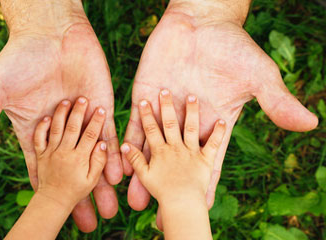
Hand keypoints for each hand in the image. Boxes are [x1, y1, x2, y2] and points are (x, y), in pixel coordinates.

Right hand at [0, 1, 120, 231]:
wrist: (51, 33)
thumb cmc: (20, 59)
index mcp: (37, 132)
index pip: (42, 169)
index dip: (47, 192)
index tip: (53, 216)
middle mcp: (62, 132)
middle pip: (72, 170)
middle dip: (80, 197)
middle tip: (90, 224)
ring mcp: (83, 121)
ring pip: (93, 158)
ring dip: (102, 183)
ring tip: (111, 209)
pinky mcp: (102, 108)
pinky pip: (108, 136)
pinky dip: (113, 155)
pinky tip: (120, 177)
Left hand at [123, 0, 317, 224]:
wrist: (201, 20)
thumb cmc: (232, 47)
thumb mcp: (258, 75)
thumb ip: (277, 101)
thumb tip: (310, 124)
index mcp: (213, 123)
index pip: (209, 161)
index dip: (206, 185)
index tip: (202, 209)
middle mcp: (186, 123)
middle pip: (178, 163)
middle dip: (170, 187)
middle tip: (161, 216)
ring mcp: (164, 112)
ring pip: (152, 149)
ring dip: (143, 174)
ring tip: (135, 200)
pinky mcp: (145, 97)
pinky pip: (134, 124)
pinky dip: (127, 144)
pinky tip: (120, 165)